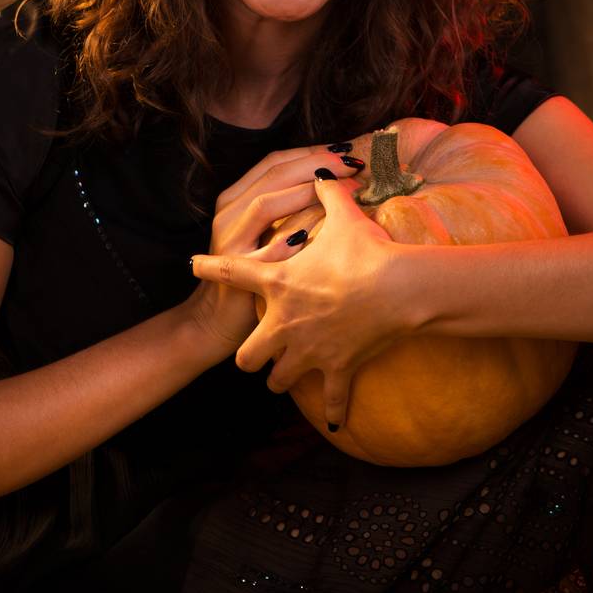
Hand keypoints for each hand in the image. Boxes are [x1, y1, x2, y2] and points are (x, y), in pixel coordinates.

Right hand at [183, 145, 361, 360]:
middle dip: (315, 164)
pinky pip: (270, 247)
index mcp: (235, 198)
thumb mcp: (261, 233)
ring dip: (307, 192)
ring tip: (343, 188)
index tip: (343, 151)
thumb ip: (286, 207)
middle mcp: (229, 212)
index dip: (309, 152)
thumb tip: (333, 185)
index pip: (274, 162)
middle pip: (274, 174)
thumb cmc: (250, 274)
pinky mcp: (239, 269)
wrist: (214, 321)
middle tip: (351, 162)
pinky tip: (322, 226)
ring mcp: (231, 239)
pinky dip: (295, 234)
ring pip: (267, 203)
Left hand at [190, 176, 409, 430]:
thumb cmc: (367, 253)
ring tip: (287, 373)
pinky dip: (333, 408)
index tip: (193, 266)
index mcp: (279, 283)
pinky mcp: (337, 369)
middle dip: (248, 356)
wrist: (400, 289)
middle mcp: (285, 323)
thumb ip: (329, 194)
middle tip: (255, 349)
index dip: (210, 268)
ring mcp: (309, 351)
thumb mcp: (345, 217)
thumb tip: (326, 172)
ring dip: (282, 377)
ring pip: (278, 380)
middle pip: (248, 356)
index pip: (232, 273)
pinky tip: (334, 419)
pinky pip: (330, 400)